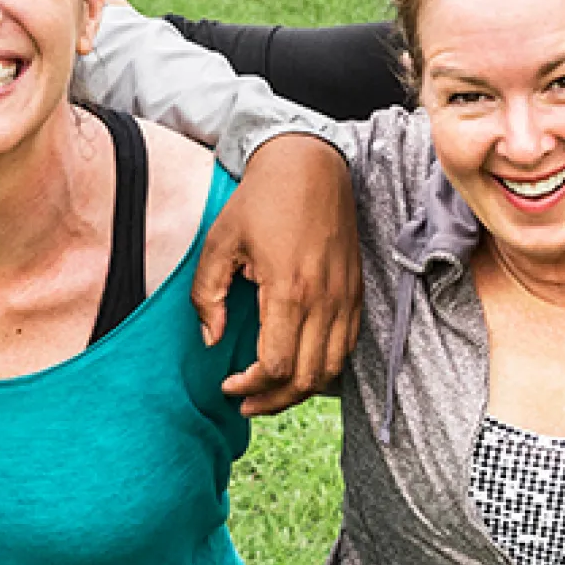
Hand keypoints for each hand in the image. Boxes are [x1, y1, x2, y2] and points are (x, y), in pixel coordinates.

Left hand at [192, 134, 361, 417]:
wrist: (309, 165)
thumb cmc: (261, 200)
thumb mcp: (220, 242)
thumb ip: (208, 295)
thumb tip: (213, 339)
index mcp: (289, 289)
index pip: (276, 366)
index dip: (251, 387)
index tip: (228, 384)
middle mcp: (325, 299)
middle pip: (307, 379)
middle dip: (273, 399)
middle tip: (245, 400)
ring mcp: (346, 296)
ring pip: (332, 369)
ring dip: (300, 389)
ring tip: (269, 391)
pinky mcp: (356, 291)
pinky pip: (348, 347)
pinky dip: (325, 367)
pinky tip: (299, 364)